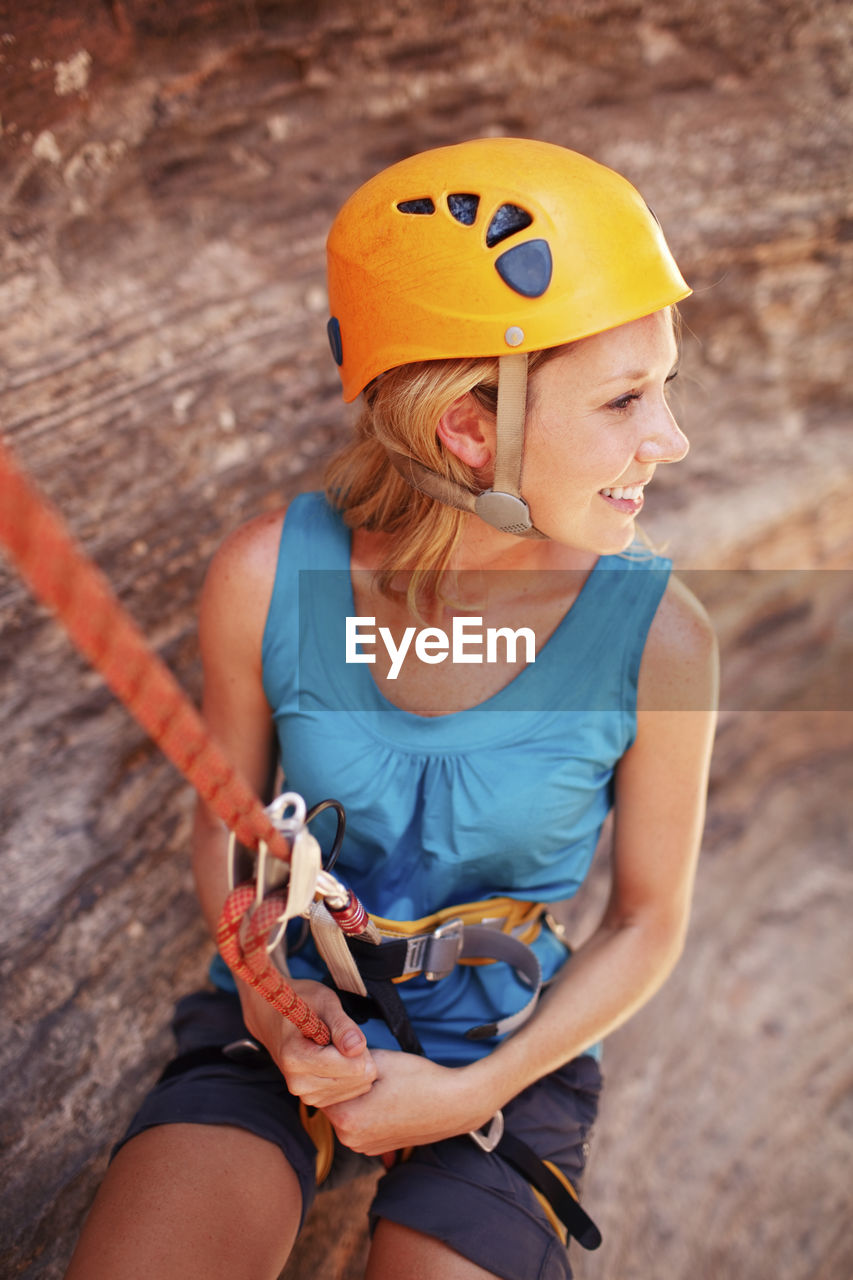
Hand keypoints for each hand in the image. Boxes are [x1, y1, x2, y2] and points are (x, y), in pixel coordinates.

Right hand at [238, 978, 377, 1106]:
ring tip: (336, 1045)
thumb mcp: (324, 1002)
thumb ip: (342, 1025)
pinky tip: (336, 1058)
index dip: (358, 1045)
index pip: (352, 1067)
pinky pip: (349, 1093)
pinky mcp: (313, 1099)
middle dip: (359, 1055)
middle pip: (357, 1078)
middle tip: (342, 1036)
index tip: (345, 1030)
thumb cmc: (303, 1004)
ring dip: (354, 1065)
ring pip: (356, 1087)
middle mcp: (298, 1082)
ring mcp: (304, 1094)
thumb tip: (357, 1048)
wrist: (275, 1018)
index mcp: (296, 1058)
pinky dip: (350, 1076)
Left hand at [324, 1050, 495, 1155]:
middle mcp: (351, 1140)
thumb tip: (330, 1056)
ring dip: (355, 1097)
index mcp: (348, 1119)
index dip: (333, 1068)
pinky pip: (361, 1124)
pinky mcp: (378, 1149)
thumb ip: (348, 1062)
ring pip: (347, 1113)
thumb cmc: (420, 1080)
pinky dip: (367, 1109)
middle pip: (332, 1103)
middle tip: (366, 1066)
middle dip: (342, 1084)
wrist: (456, 1105)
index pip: (321, 1088)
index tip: (347, 1056)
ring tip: (379, 1081)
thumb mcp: (380, 1060)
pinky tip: (387, 1096)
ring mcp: (365, 1148)